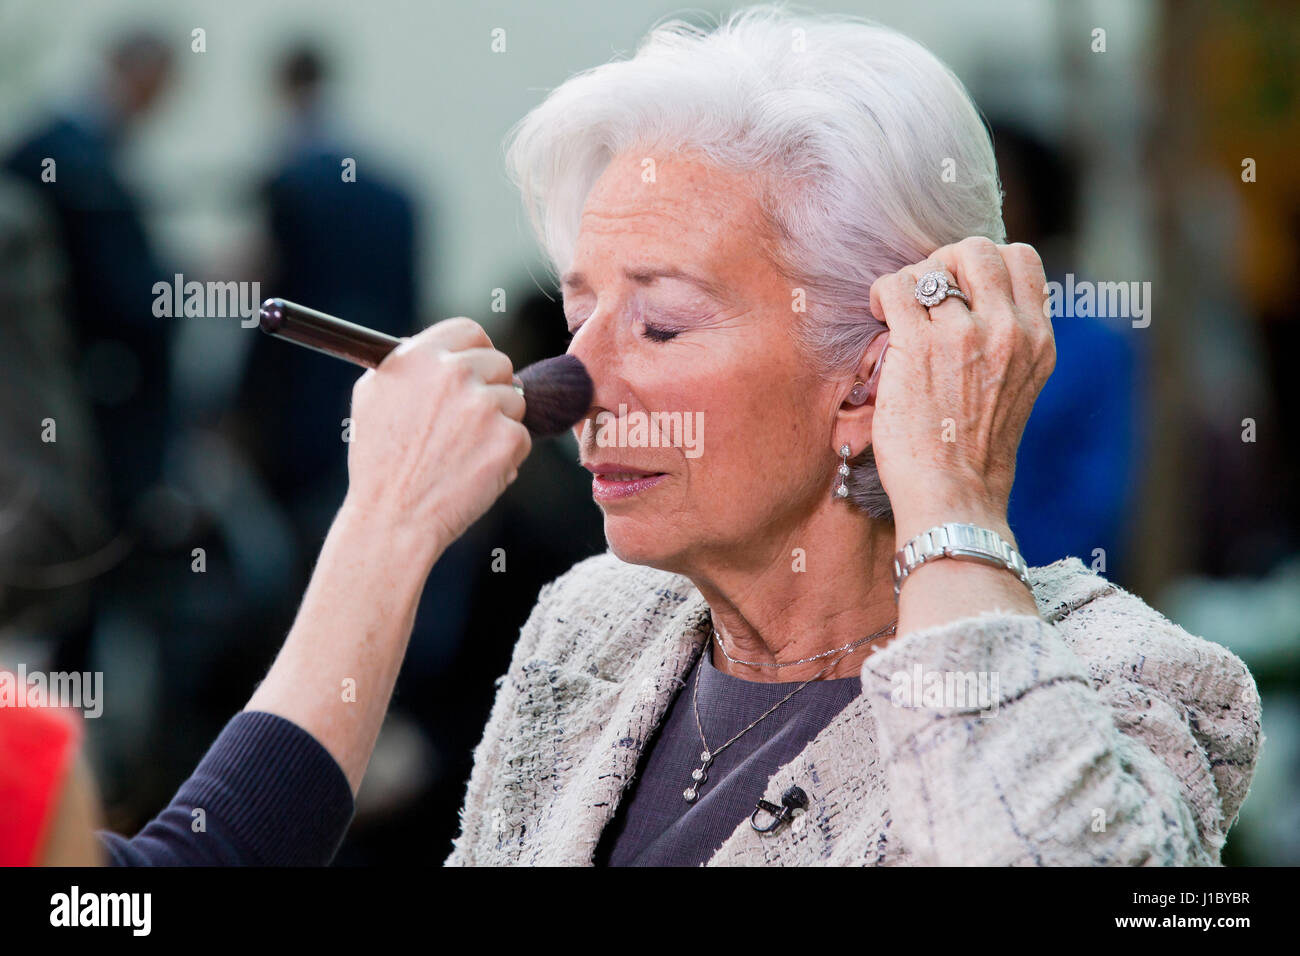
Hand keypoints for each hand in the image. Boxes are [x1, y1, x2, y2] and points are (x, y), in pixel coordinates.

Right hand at [342, 317, 529, 553]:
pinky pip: (520, 436)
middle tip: (467, 424)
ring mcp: (483, 405)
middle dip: (491, 390)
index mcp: (419, 357)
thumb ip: (408, 364)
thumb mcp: (373, 396)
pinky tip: (474, 471)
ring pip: (515, 401)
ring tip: (463, 453)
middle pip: (500, 364)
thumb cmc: (380, 464)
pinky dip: (505, 455)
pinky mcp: (507, 438)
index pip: (469, 331)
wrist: (393, 518)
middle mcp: (453, 374)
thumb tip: (439, 352)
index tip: (476, 372)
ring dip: (499, 424)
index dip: (476, 351)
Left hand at [867, 238, 1055, 536]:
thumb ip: (1008, 342)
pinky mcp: (919, 346)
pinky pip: (895, 287)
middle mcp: (1008, 330)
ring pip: (932, 266)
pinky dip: (880, 293)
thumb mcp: (1017, 389)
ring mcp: (964, 335)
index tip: (959, 288)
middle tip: (923, 296)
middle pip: (977, 250)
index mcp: (1038, 340)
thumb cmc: (973, 453)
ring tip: (896, 312)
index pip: (1021, 259)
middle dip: (943, 262)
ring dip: (909, 283)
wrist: (954, 497)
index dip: (984, 263)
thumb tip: (977, 302)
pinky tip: (877, 316)